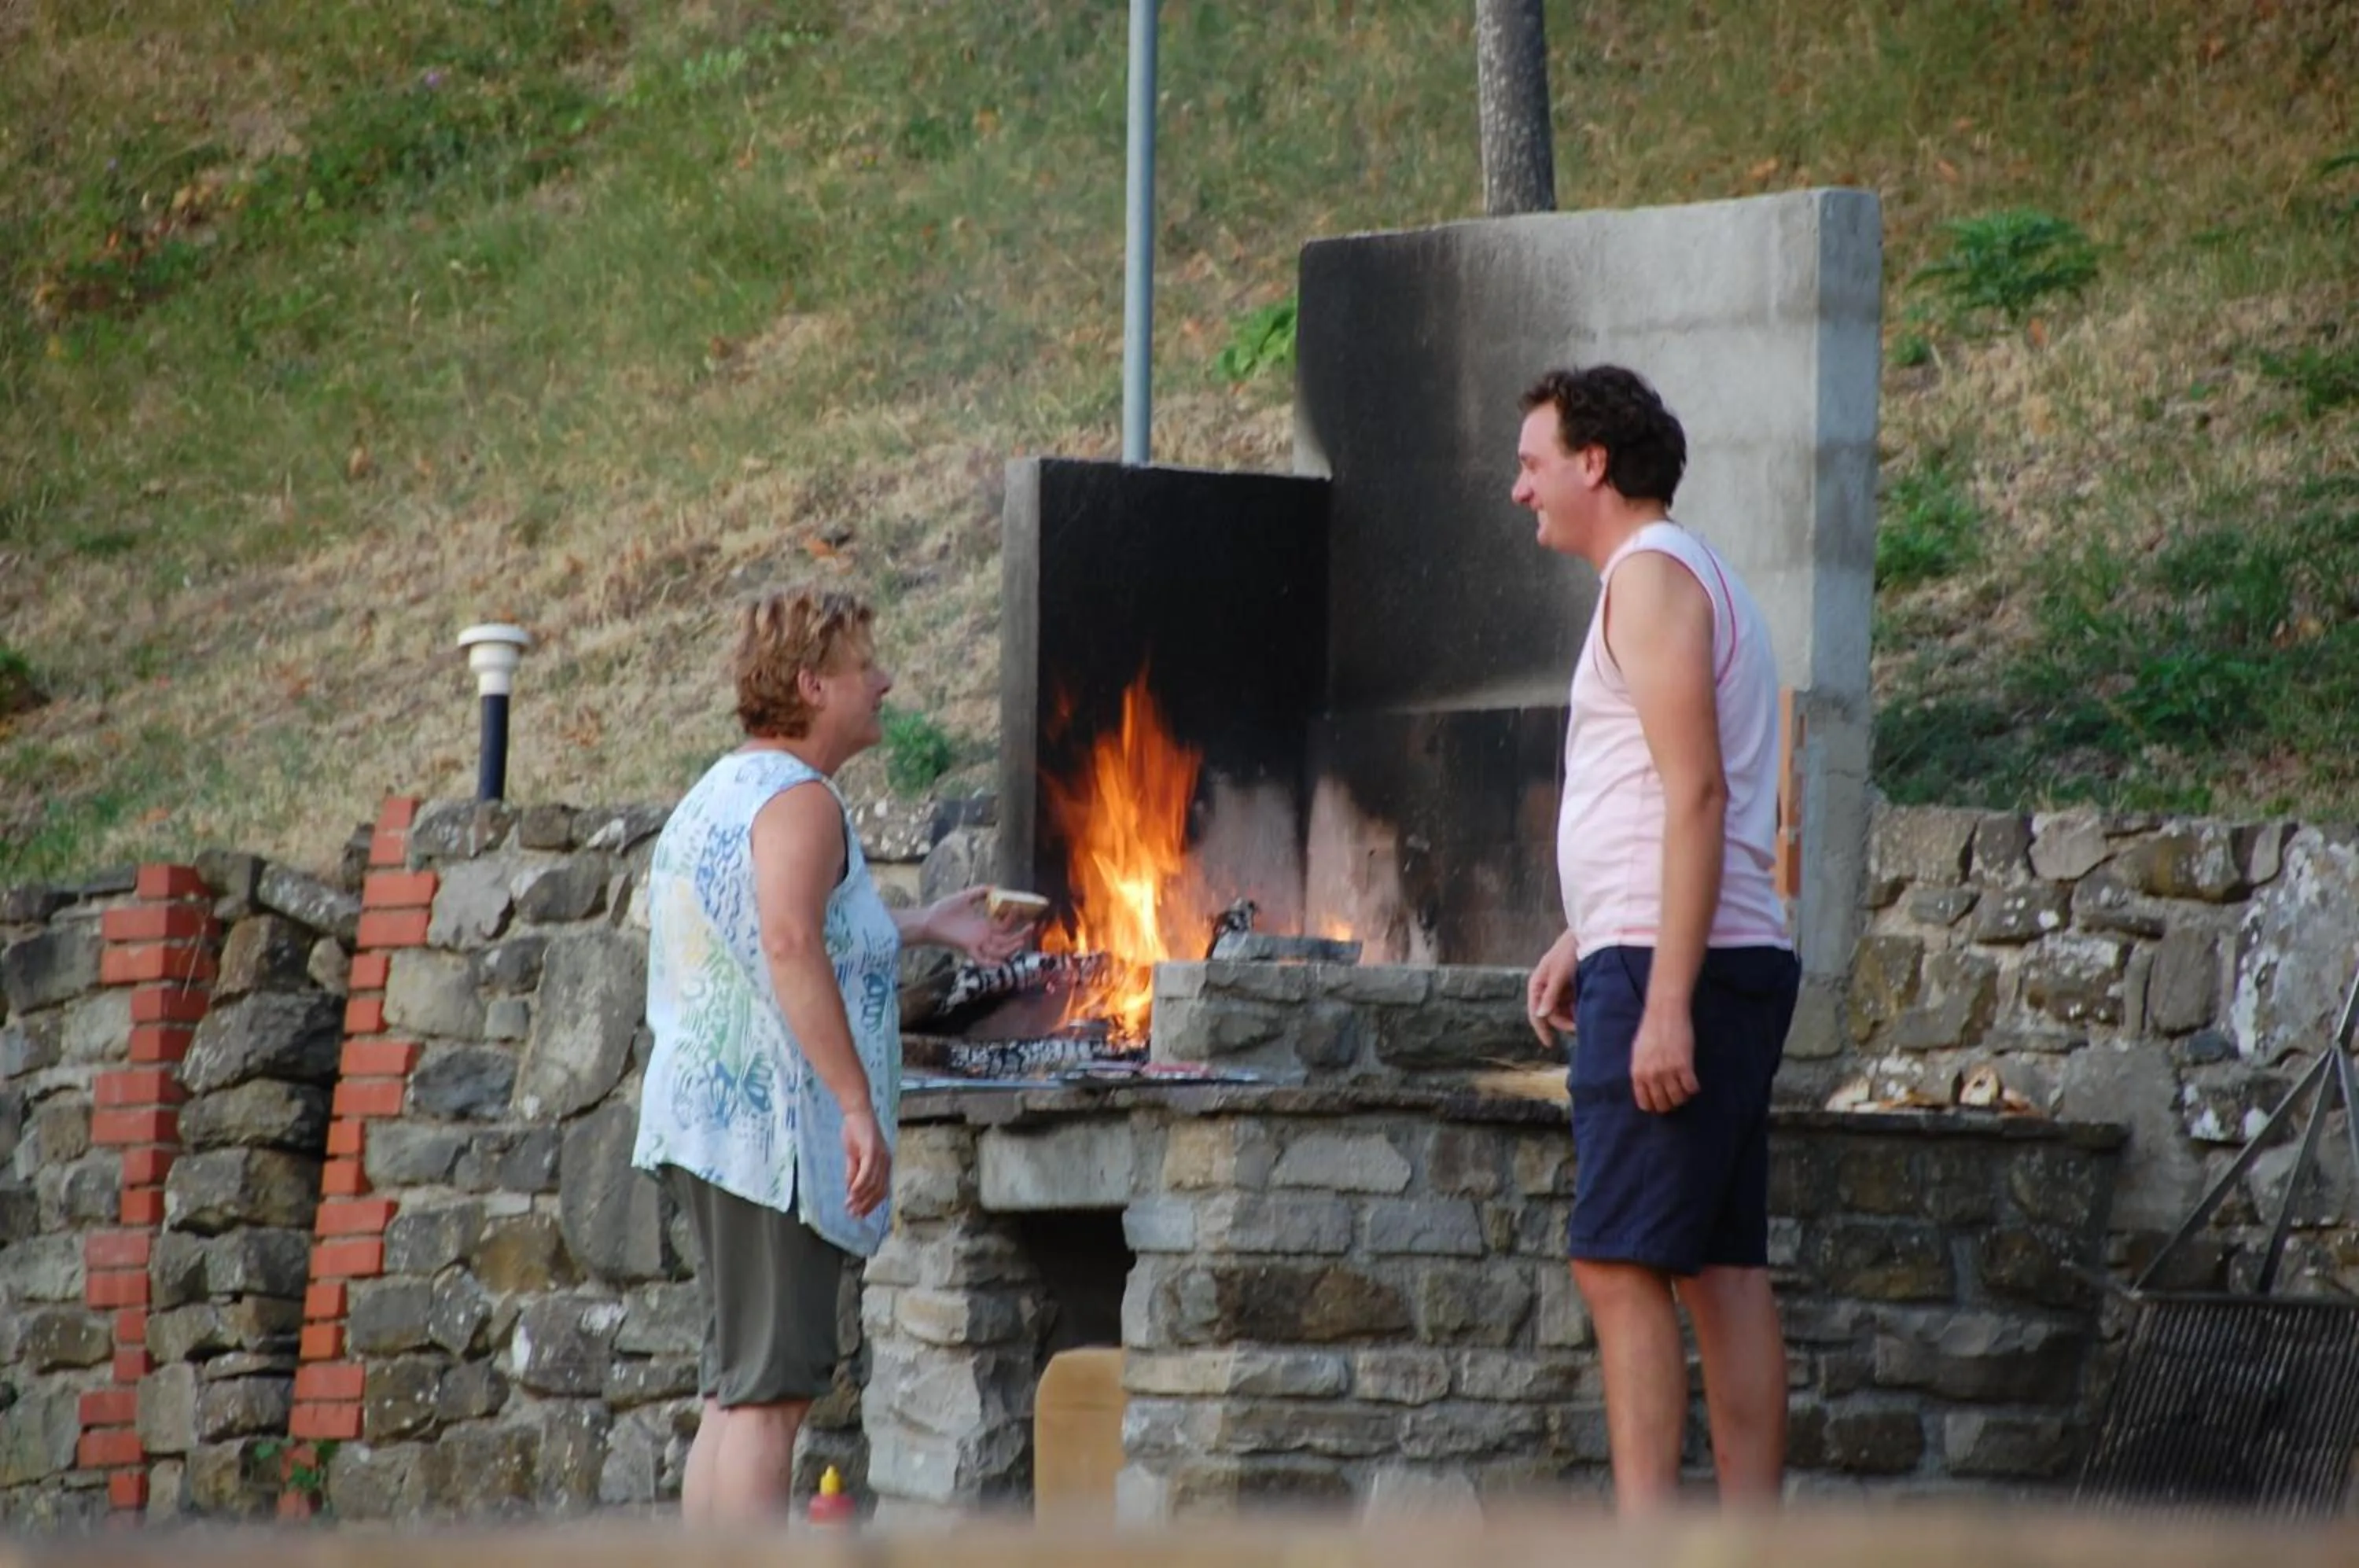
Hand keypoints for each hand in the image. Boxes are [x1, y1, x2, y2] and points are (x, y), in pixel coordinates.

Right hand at [841, 1106, 890, 1217]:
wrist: (857, 1111)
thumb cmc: (855, 1132)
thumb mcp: (854, 1156)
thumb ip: (854, 1173)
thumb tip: (851, 1191)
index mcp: (884, 1164)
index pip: (882, 1191)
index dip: (871, 1204)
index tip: (860, 1215)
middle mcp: (886, 1162)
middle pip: (879, 1191)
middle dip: (866, 1205)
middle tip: (853, 1215)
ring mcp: (881, 1156)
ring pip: (873, 1184)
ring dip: (861, 1198)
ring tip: (849, 1207)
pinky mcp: (873, 1150)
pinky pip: (867, 1172)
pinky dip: (860, 1184)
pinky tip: (851, 1193)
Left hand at [927, 885, 1032, 964]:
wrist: (929, 919)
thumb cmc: (944, 910)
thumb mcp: (965, 897)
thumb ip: (980, 892)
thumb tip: (994, 887)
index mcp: (983, 926)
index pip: (1004, 927)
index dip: (1014, 919)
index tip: (1020, 908)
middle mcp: (982, 937)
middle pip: (1006, 941)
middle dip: (1020, 936)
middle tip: (1032, 927)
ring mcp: (976, 943)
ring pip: (999, 951)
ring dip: (1012, 947)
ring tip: (1022, 939)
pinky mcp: (968, 947)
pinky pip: (982, 960)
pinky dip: (991, 963)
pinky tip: (1002, 962)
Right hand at [1526, 929, 1579, 1047]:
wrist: (1587, 935)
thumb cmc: (1569, 952)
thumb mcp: (1558, 974)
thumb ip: (1549, 995)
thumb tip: (1540, 1016)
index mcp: (1537, 985)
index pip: (1536, 1013)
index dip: (1542, 1030)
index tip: (1550, 1044)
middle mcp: (1546, 989)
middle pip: (1551, 1015)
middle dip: (1564, 1023)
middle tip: (1580, 1028)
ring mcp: (1559, 989)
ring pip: (1563, 1011)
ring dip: (1573, 1017)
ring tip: (1586, 1018)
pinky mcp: (1571, 987)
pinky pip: (1573, 1005)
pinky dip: (1579, 1009)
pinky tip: (1588, 1009)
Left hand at [1630, 1002, 1699, 1113]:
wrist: (1665, 1013)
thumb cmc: (1651, 1030)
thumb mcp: (1638, 1053)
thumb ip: (1641, 1071)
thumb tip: (1646, 1087)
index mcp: (1638, 1073)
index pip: (1645, 1103)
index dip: (1654, 1106)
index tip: (1661, 1102)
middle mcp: (1651, 1075)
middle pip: (1663, 1104)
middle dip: (1670, 1104)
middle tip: (1675, 1097)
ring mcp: (1667, 1071)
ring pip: (1678, 1098)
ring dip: (1683, 1097)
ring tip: (1684, 1088)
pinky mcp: (1684, 1065)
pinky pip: (1691, 1088)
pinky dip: (1693, 1088)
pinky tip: (1692, 1081)